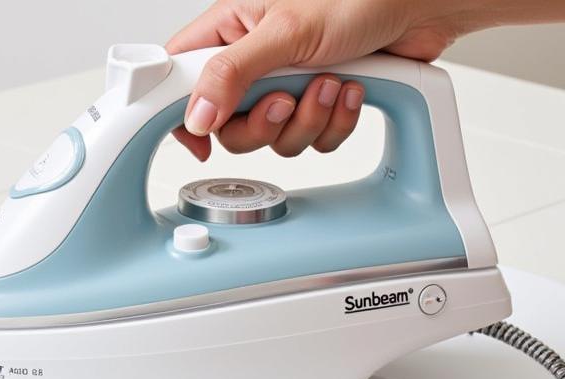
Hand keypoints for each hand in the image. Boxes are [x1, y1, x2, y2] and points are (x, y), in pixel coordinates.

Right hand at [167, 0, 489, 160]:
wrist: (422, 5)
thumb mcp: (285, 31)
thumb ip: (231, 74)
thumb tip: (195, 116)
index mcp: (231, 29)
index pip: (180, 78)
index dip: (182, 113)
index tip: (199, 137)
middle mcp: (252, 61)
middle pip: (227, 126)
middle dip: (264, 124)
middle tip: (286, 100)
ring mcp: (284, 85)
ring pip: (271, 139)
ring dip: (307, 122)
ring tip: (330, 83)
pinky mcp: (316, 105)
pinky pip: (308, 142)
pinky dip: (332, 125)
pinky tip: (348, 90)